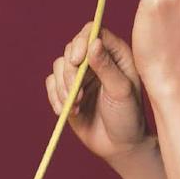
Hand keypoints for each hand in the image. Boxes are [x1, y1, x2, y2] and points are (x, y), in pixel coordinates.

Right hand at [45, 21, 149, 163]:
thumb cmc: (128, 117)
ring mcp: (81, 75)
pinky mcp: (68, 90)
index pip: (93, 32)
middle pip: (71, 48)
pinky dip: (54, 96)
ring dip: (62, 87)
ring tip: (75, 105)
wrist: (120, 147)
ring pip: (59, 65)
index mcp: (115, 54)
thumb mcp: (121, 91)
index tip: (76, 61)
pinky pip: (51, 83)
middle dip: (70, 72)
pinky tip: (67, 110)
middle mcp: (97, 60)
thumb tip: (93, 43)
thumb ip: (106, 67)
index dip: (81, 41)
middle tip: (77, 94)